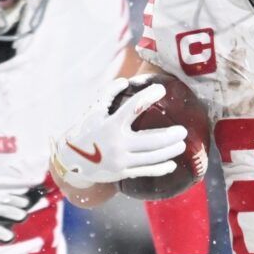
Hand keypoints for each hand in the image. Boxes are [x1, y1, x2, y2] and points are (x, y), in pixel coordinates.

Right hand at [52, 76, 183, 188]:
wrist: (70, 160)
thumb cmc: (85, 130)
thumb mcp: (93, 111)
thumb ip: (108, 94)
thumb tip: (126, 81)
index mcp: (110, 125)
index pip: (134, 107)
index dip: (149, 96)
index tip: (162, 89)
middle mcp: (117, 144)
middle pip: (151, 140)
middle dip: (169, 136)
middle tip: (183, 131)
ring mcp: (120, 160)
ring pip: (151, 157)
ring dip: (169, 151)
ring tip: (181, 145)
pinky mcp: (122, 173)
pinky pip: (145, 171)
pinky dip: (160, 168)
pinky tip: (172, 164)